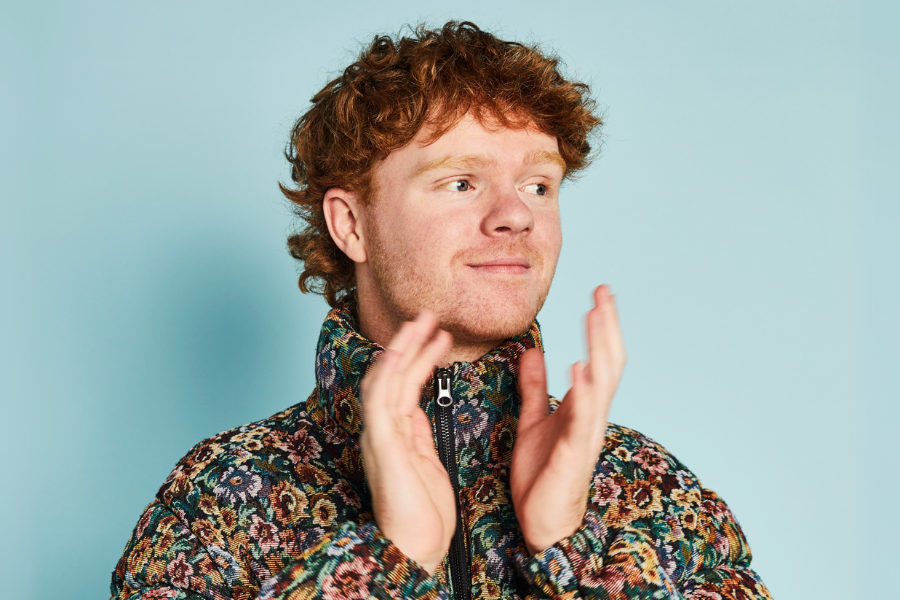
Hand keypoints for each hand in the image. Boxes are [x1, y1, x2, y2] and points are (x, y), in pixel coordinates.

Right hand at [358, 311, 456, 573]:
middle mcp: (382, 430)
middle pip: (391, 375)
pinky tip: (404, 348)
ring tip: (423, 320)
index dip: (419, 357)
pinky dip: (391, 371)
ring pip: (385, 379)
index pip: (404, 384)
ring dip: (403, 346)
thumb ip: (417, 435)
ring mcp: (379, 436)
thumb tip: (416, 411)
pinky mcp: (382, 444)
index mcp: (394, 434)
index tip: (439, 335)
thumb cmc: (422, 516)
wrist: (416, 549)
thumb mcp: (426, 465)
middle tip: (429, 315)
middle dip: (410, 343)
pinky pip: (382, 399)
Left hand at [510, 285, 625, 554]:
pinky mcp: (573, 453)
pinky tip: (580, 368)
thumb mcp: (533, 421)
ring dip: (599, 347)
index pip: (599, 358)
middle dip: (607, 326)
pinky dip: (584, 392)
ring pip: (602, 384)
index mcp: (583, 406)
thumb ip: (535, 387)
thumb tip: (534, 351)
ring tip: (596, 316)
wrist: (542, 522)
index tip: (598, 295)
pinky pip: (583, 418)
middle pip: (608, 362)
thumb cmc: (543, 475)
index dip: (601, 327)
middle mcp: (592, 416)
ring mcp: (586, 434)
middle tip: (603, 292)